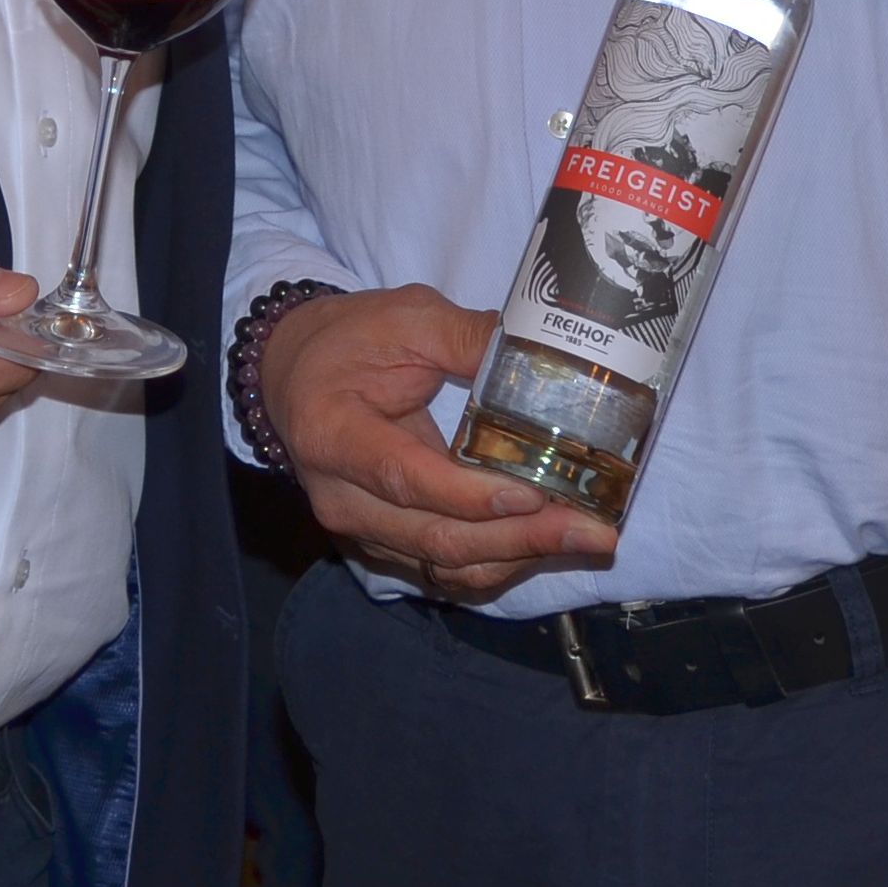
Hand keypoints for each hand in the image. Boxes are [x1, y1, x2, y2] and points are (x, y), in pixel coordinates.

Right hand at [256, 285, 615, 601]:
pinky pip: (445, 569)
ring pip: (445, 564)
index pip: (406, 479)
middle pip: (435, 537)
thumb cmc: (349, 340)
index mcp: (335, 435)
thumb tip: (543, 352)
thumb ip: (467, 336)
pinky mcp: (384, 543)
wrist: (295, 374)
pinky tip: (547, 542)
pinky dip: (499, 561)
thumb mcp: (405, 317)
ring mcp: (362, 530)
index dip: (471, 495)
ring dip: (519, 557)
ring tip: (586, 538)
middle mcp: (342, 499)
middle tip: (592, 531)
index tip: (534, 494)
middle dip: (520, 538)